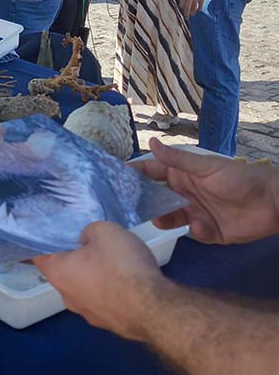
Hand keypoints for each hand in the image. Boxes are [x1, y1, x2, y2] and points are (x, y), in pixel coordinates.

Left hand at [33, 222, 164, 340]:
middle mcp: (68, 297)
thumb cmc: (122, 267)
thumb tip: (86, 240)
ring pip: (85, 287)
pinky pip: (105, 300)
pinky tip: (128, 280)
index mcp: (58, 274)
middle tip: (89, 241)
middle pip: (63, 271)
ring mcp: (89, 314)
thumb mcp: (103, 231)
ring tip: (114, 260)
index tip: (50, 230)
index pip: (38, 254)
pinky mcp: (110, 323)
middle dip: (74, 257)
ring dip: (94, 275)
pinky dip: (111, 290)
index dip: (42, 240)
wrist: (156, 310)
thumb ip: (88, 232)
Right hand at [135, 138, 278, 243]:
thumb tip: (151, 142)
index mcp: (179, 173)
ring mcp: (194, 212)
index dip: (132, 175)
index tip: (112, 180)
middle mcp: (182, 193)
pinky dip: (195, 231)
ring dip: (163, 219)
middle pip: (154, 198)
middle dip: (141, 202)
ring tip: (158, 220)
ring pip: (168, 218)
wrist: (272, 203)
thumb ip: (176, 158)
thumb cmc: (237, 178)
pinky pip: (192, 233)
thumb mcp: (205, 166)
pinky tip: (201, 226)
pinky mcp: (207, 231)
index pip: (149, 173)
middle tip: (125, 208)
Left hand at [180, 0, 208, 16]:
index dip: (181, 9)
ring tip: (192, 14)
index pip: (181, 5)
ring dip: (192, 12)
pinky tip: (198, 10)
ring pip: (193, 8)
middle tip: (186, 18)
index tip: (182, 12)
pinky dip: (199, 9)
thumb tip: (181, 5)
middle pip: (187, 8)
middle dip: (186, 14)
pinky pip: (200, 6)